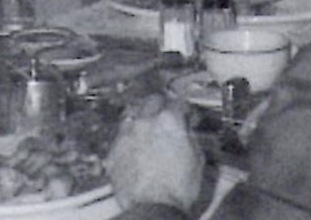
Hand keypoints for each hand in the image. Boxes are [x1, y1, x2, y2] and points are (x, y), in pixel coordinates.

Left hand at [106, 93, 204, 212]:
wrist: (152, 208)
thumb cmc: (178, 189)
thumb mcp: (197, 160)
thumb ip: (191, 137)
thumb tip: (187, 130)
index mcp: (169, 121)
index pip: (178, 103)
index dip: (185, 108)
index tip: (186, 114)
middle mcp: (144, 122)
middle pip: (152, 101)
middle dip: (161, 105)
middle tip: (167, 114)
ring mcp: (126, 134)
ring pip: (132, 114)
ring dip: (141, 116)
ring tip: (148, 125)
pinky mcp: (113, 149)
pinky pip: (121, 135)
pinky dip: (129, 136)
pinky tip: (135, 144)